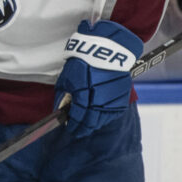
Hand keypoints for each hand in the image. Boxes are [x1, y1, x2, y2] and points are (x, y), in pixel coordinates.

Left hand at [54, 19, 141, 137]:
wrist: (106, 49)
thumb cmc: (83, 60)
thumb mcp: (67, 76)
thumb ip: (63, 95)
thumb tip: (60, 109)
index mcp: (82, 93)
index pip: (77, 116)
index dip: (73, 124)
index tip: (70, 128)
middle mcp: (97, 98)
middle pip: (90, 121)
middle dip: (83, 128)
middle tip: (78, 131)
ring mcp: (111, 99)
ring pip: (102, 119)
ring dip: (94, 125)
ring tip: (88, 127)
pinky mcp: (121, 97)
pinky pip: (112, 113)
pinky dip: (105, 118)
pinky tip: (99, 119)